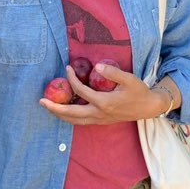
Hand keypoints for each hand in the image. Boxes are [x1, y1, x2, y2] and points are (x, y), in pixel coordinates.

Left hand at [39, 63, 166, 125]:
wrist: (148, 107)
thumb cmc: (139, 91)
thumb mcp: (129, 79)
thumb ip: (112, 73)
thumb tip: (95, 66)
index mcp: (104, 102)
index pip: (81, 91)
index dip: (72, 79)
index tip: (67, 68)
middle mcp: (99, 114)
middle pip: (71, 113)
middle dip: (55, 108)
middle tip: (41, 101)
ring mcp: (100, 120)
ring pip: (75, 121)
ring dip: (60, 115)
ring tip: (49, 108)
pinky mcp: (101, 121)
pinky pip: (81, 121)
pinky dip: (70, 117)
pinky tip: (66, 111)